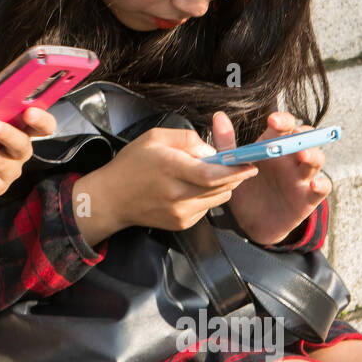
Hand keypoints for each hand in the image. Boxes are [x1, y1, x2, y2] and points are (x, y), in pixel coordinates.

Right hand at [78, 124, 258, 235]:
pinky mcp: (182, 223)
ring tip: (204, 175)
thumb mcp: (155, 138)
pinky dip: (206, 197)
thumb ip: (188, 139)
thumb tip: (211, 152)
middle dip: (234, 176)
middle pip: (221, 187)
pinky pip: (206, 208)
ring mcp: (180, 212)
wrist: (111, 199)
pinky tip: (190, 189)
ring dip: (221, 186)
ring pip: (218, 198)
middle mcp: (177, 194)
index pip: (211, 174)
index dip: (235, 170)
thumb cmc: (131, 165)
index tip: (250, 164)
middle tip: (237, 165)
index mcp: (170, 168)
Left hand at [212, 110, 331, 245]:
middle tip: (294, 134)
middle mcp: (290, 158)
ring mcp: (302, 177)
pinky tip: (313, 184)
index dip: (282, 120)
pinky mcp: (308, 197)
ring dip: (313, 154)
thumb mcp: (233, 167)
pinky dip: (321, 184)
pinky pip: (322, 188)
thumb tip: (219, 117)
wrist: (249, 223)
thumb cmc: (245, 189)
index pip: (284, 126)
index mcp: (273, 146)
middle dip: (303, 134)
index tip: (272, 121)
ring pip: (316, 159)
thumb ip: (226, 143)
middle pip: (305, 138)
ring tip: (303, 155)